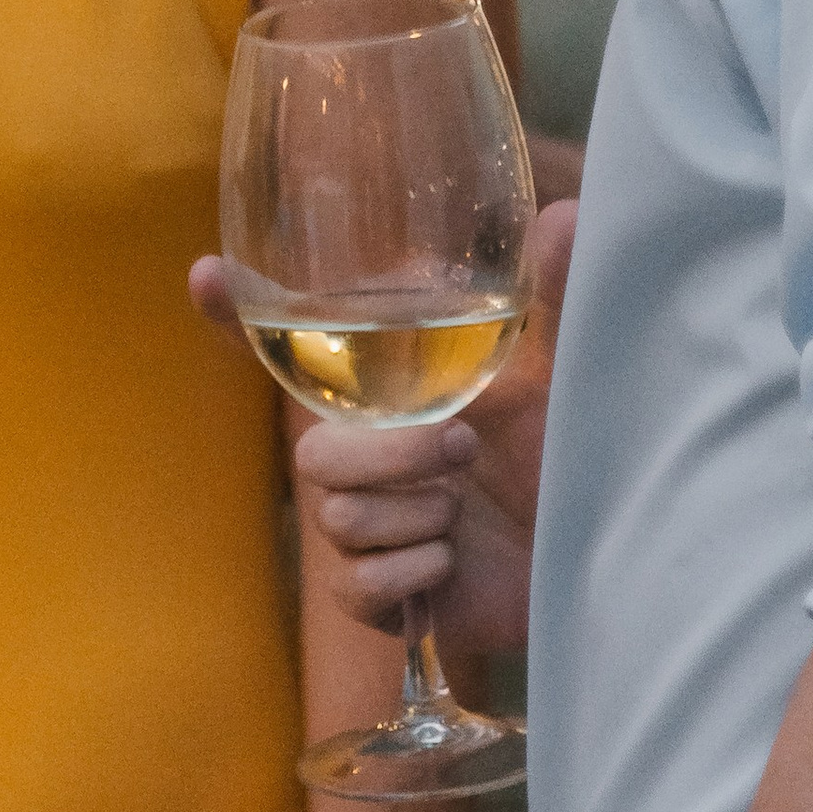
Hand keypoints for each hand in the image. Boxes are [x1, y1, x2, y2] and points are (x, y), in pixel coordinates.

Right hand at [189, 199, 576, 654]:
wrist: (608, 557)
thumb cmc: (575, 452)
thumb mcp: (569, 372)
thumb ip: (558, 298)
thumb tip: (566, 214)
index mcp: (395, 393)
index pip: (299, 354)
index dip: (239, 316)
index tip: (205, 275)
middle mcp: (371, 456)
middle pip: (313, 455)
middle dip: (388, 453)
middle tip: (462, 448)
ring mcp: (374, 528)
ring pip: (336, 519)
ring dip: (415, 513)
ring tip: (466, 510)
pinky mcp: (387, 597)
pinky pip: (360, 584)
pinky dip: (414, 573)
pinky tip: (453, 561)